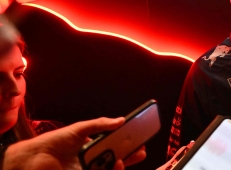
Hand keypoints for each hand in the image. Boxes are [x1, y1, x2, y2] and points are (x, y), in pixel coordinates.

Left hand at [3, 117, 146, 169]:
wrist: (35, 158)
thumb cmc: (55, 141)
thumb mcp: (80, 129)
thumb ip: (100, 124)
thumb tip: (121, 120)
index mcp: (92, 147)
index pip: (115, 146)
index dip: (127, 144)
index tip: (140, 140)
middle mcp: (93, 160)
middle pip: (116, 159)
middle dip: (130, 156)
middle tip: (141, 152)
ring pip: (110, 169)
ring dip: (122, 165)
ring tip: (124, 159)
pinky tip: (116, 164)